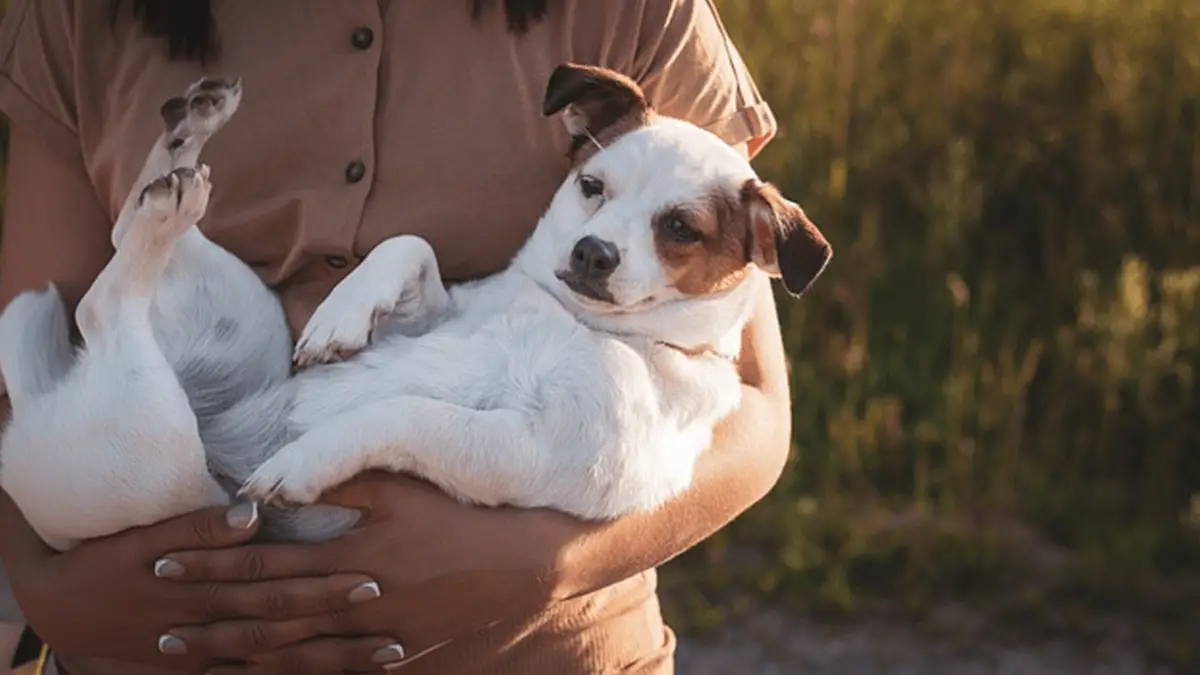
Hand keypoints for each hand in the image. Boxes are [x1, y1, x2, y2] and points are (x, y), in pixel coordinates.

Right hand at [0, 492, 388, 673]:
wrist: (63, 607)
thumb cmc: (107, 560)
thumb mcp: (143, 536)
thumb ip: (199, 523)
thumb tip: (253, 511)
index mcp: (203, 587)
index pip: (274, 586)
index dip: (322, 584)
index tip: (372, 578)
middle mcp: (212, 627)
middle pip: (287, 629)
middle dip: (342, 629)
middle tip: (396, 625)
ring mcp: (209, 656)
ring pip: (281, 663)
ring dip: (334, 662)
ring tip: (389, 656)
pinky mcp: (203, 672)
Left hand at [157, 473, 572, 672]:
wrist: (522, 565)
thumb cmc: (462, 515)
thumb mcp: (404, 487)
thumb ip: (341, 479)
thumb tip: (279, 480)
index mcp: (352, 554)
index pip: (264, 561)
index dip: (212, 563)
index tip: (163, 562)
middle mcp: (355, 601)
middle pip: (268, 614)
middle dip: (210, 619)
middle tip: (158, 628)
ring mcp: (374, 635)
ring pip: (294, 652)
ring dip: (239, 656)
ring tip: (195, 659)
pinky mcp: (395, 654)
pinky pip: (333, 671)